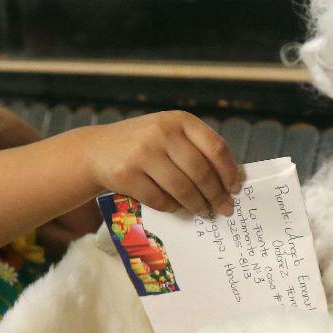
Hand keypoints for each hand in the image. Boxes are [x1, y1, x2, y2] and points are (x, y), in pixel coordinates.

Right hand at [89, 111, 240, 216]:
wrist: (97, 149)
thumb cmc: (144, 144)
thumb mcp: (170, 133)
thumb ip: (197, 148)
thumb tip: (232, 178)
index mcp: (179, 120)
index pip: (215, 147)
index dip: (229, 172)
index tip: (235, 188)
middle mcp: (162, 132)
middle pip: (201, 172)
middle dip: (216, 195)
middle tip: (223, 208)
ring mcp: (142, 153)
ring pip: (182, 189)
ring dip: (197, 205)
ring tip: (204, 212)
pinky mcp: (126, 174)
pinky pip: (160, 200)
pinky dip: (173, 208)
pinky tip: (178, 209)